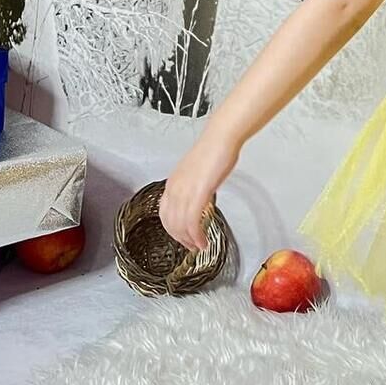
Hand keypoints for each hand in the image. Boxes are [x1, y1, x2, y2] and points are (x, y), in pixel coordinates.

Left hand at [158, 133, 237, 253]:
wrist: (221, 138)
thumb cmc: (213, 151)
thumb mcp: (197, 173)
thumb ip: (193, 187)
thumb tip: (198, 199)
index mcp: (172, 183)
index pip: (164, 214)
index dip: (172, 229)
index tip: (182, 236)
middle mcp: (174, 188)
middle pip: (170, 223)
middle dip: (180, 238)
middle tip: (191, 246)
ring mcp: (185, 191)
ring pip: (179, 225)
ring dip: (189, 240)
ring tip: (198, 246)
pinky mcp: (199, 193)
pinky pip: (192, 221)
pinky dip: (196, 235)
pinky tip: (202, 240)